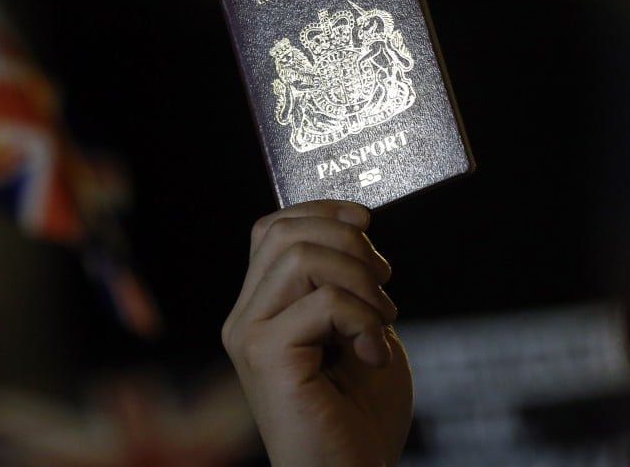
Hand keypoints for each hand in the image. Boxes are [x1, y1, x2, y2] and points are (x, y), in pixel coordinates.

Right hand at [222, 200, 412, 466]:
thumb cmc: (360, 416)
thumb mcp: (358, 329)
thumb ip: (346, 282)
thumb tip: (355, 227)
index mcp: (262, 308)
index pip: (273, 229)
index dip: (320, 212)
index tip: (367, 224)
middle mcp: (245, 318)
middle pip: (285, 233)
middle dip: (349, 243)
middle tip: (384, 288)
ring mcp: (250, 336)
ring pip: (301, 257)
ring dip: (360, 281)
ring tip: (382, 323)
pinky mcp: (267, 355)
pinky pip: (324, 301)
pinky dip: (364, 319)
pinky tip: (375, 355)